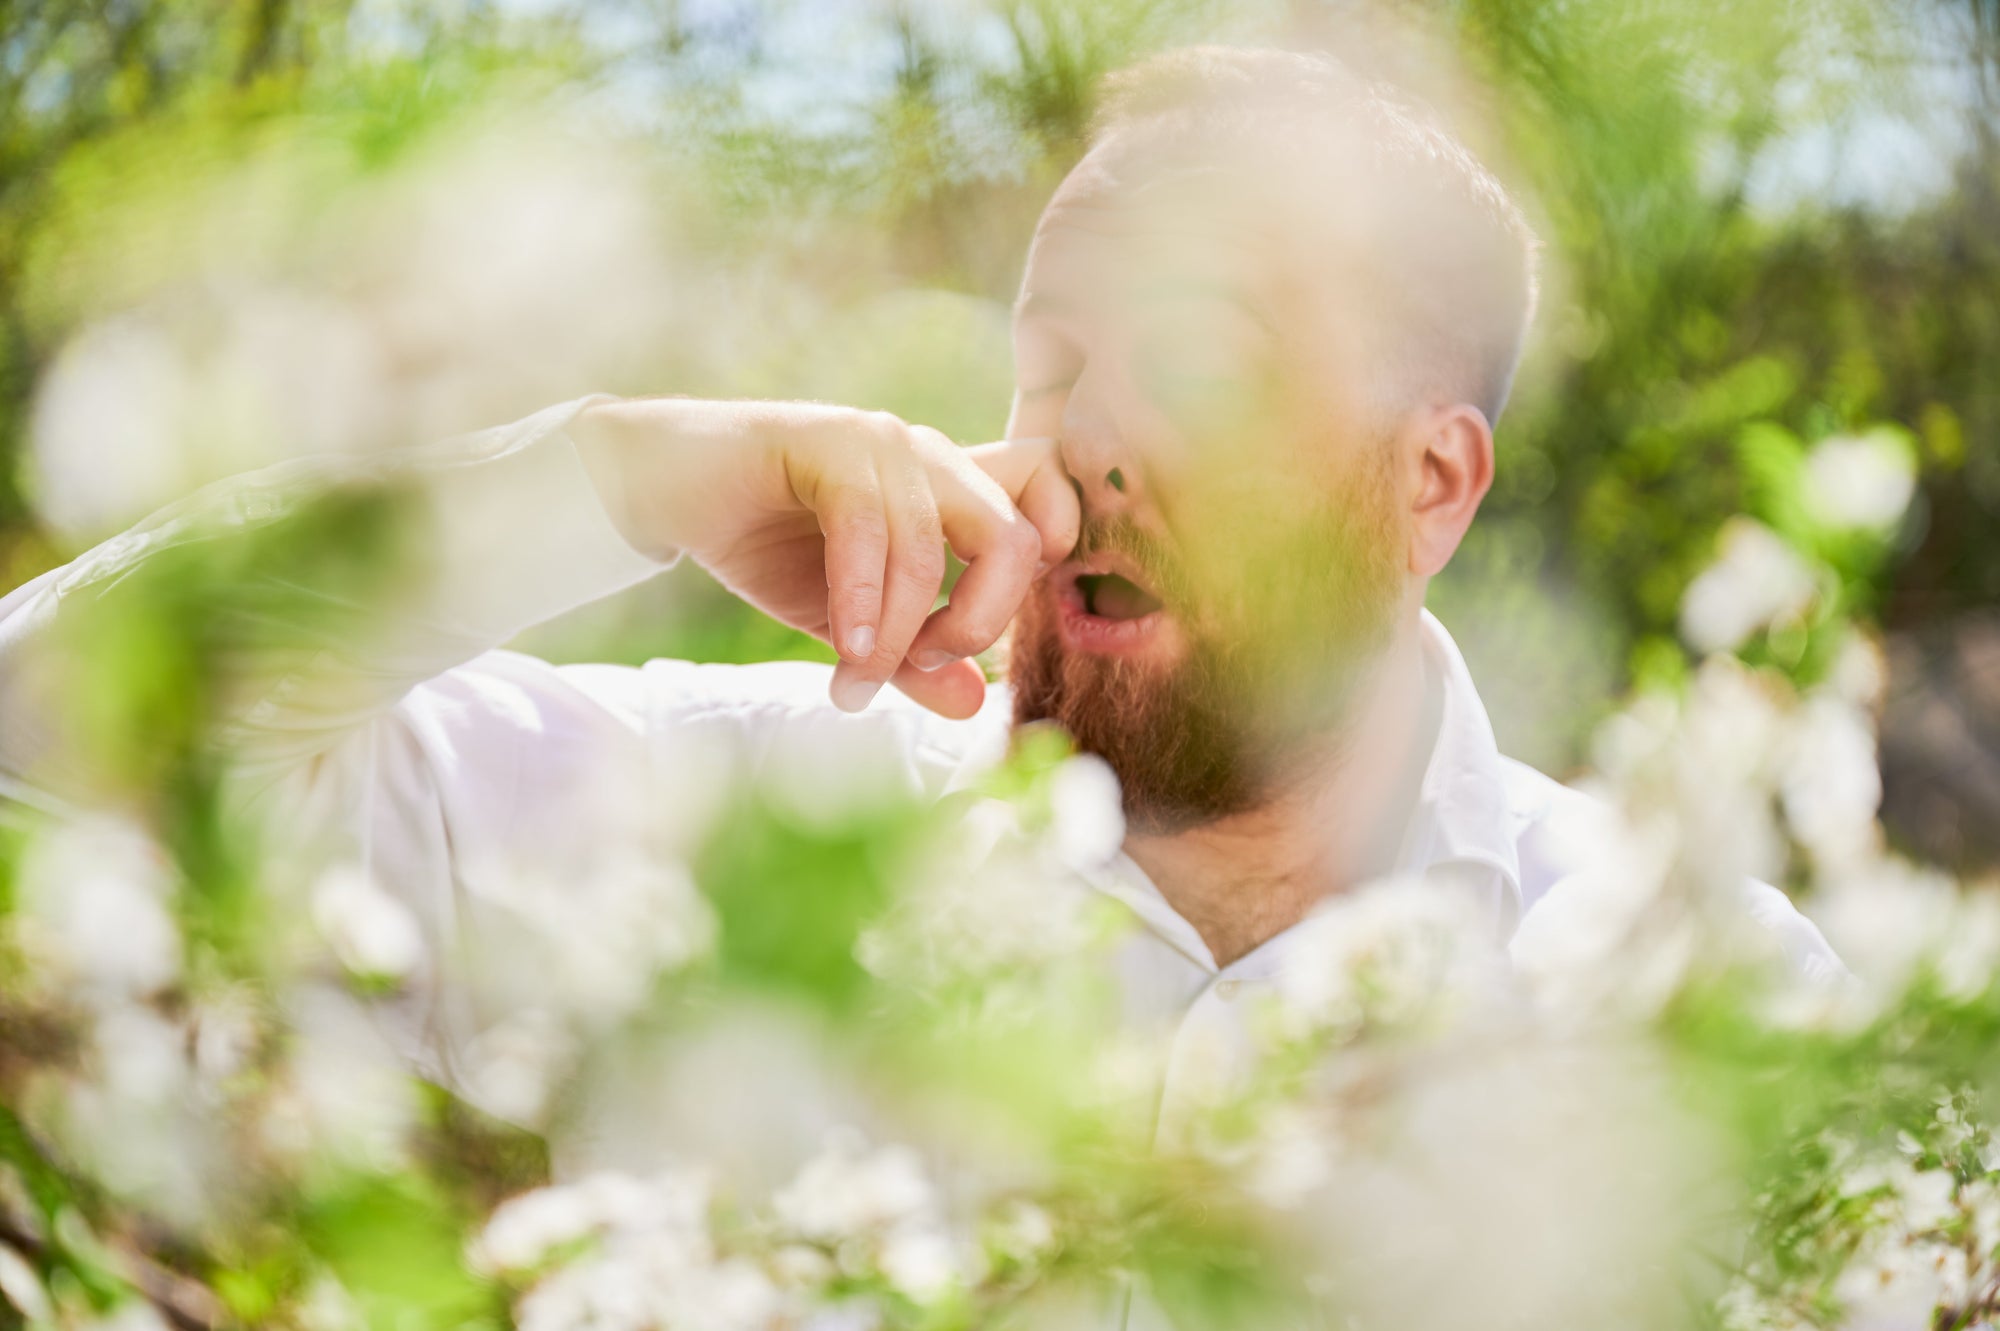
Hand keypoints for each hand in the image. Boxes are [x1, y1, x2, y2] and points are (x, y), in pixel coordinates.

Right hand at [571, 398, 1077, 718]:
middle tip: (920, 670)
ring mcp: (879, 442)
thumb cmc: (766, 544)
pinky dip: (861, 600)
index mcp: (952, 487)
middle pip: (1013, 537)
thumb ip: (913, 660)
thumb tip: (976, 706)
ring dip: (897, 634)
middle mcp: (930, 456)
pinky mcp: (824, 442)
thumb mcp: (851, 621)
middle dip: (979, 624)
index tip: (990, 630)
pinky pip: (865, 525)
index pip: (1046, 495)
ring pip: (930, 547)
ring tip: (855, 682)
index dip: (1049, 559)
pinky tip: (842, 649)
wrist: (664, 489)